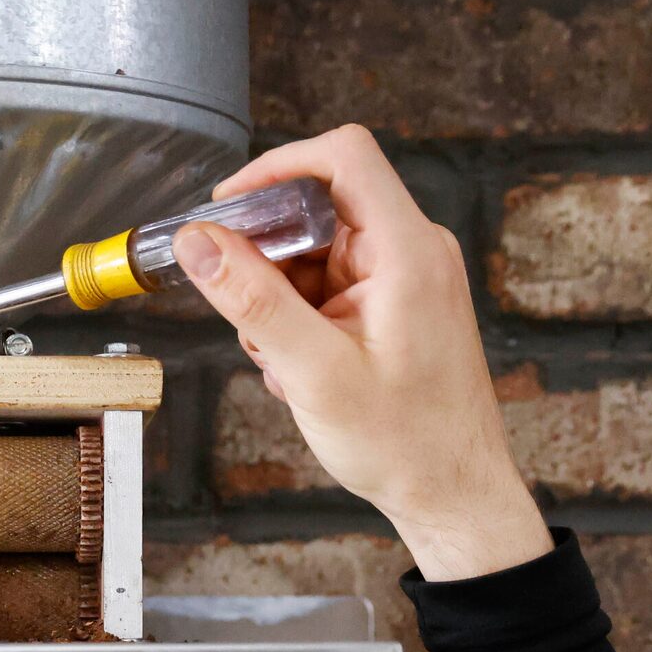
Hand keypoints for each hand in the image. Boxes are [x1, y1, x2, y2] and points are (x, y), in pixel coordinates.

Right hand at [176, 126, 552, 582]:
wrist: (453, 494)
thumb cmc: (406, 443)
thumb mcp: (314, 372)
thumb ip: (252, 300)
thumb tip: (197, 241)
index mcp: (408, 251)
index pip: (342, 156)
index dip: (277, 167)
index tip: (228, 207)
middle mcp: (413, 251)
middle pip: (317, 209)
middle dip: (268, 260)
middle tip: (252, 320)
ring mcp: (405, 277)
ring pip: (313, 254)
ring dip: (280, 302)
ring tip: (286, 365)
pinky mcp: (395, 304)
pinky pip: (328, 287)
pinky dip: (300, 322)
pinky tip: (302, 373)